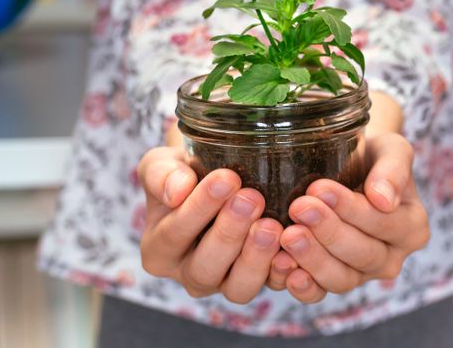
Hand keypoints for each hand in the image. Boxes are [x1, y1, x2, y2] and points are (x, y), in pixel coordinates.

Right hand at [135, 129, 291, 303]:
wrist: (218, 179)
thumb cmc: (185, 174)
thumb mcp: (162, 165)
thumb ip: (161, 174)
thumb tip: (177, 191)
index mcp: (159, 249)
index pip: (174, 234)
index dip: (199, 208)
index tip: (226, 179)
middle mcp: (189, 273)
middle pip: (205, 268)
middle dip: (229, 233)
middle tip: (252, 198)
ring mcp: (225, 284)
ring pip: (238, 287)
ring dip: (256, 257)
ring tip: (272, 225)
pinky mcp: (259, 283)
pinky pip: (272, 288)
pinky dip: (283, 273)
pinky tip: (293, 252)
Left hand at [263, 131, 429, 302]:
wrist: (349, 167)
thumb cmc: (372, 157)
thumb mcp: (391, 150)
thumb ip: (394, 170)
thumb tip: (384, 200)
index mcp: (412, 229)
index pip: (384, 224)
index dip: (352, 210)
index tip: (320, 188)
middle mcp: (391, 258)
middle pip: (362, 254)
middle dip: (329, 231)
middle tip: (299, 207)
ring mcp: (361, 275)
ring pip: (341, 278)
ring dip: (313, 259)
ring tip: (288, 234)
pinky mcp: (332, 283)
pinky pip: (318, 293)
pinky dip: (301, 285)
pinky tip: (283, 265)